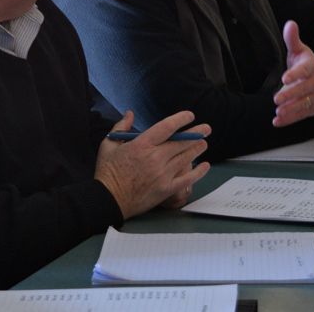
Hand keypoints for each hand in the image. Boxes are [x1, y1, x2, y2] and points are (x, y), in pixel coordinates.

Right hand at [94, 110, 210, 219]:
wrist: (109, 199)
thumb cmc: (107, 172)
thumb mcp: (108, 145)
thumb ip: (121, 128)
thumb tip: (130, 114)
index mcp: (142, 144)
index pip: (167, 127)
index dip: (181, 119)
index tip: (189, 115)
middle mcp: (155, 157)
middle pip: (181, 142)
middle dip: (196, 133)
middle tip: (206, 129)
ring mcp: (163, 174)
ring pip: (186, 158)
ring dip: (197, 149)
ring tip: (204, 143)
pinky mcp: (166, 189)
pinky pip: (187, 179)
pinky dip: (198, 172)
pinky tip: (205, 166)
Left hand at [273, 20, 313, 127]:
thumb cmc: (307, 65)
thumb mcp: (300, 50)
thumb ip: (292, 39)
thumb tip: (290, 23)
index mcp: (311, 67)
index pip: (304, 70)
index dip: (295, 74)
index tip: (285, 78)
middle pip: (304, 90)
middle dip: (291, 95)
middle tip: (277, 99)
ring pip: (303, 104)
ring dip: (290, 110)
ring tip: (278, 112)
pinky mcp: (311, 109)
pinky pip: (300, 116)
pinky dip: (289, 120)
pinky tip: (277, 122)